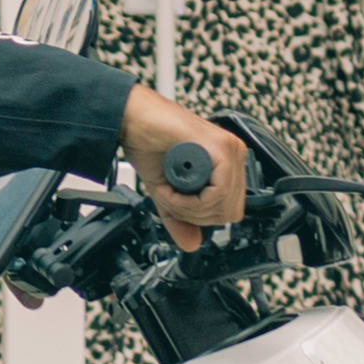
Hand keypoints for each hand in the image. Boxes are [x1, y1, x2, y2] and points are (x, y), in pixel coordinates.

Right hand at [122, 92, 250, 246]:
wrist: (130, 119)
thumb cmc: (147, 142)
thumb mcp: (167, 191)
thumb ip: (180, 218)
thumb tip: (192, 244)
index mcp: (225, 163)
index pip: (230, 208)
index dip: (202, 217)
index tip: (177, 207)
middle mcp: (233, 155)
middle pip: (230, 210)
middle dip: (196, 215)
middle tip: (171, 201)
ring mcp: (229, 150)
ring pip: (223, 204)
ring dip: (189, 207)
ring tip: (168, 193)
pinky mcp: (220, 147)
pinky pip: (216, 192)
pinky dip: (189, 200)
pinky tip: (170, 189)